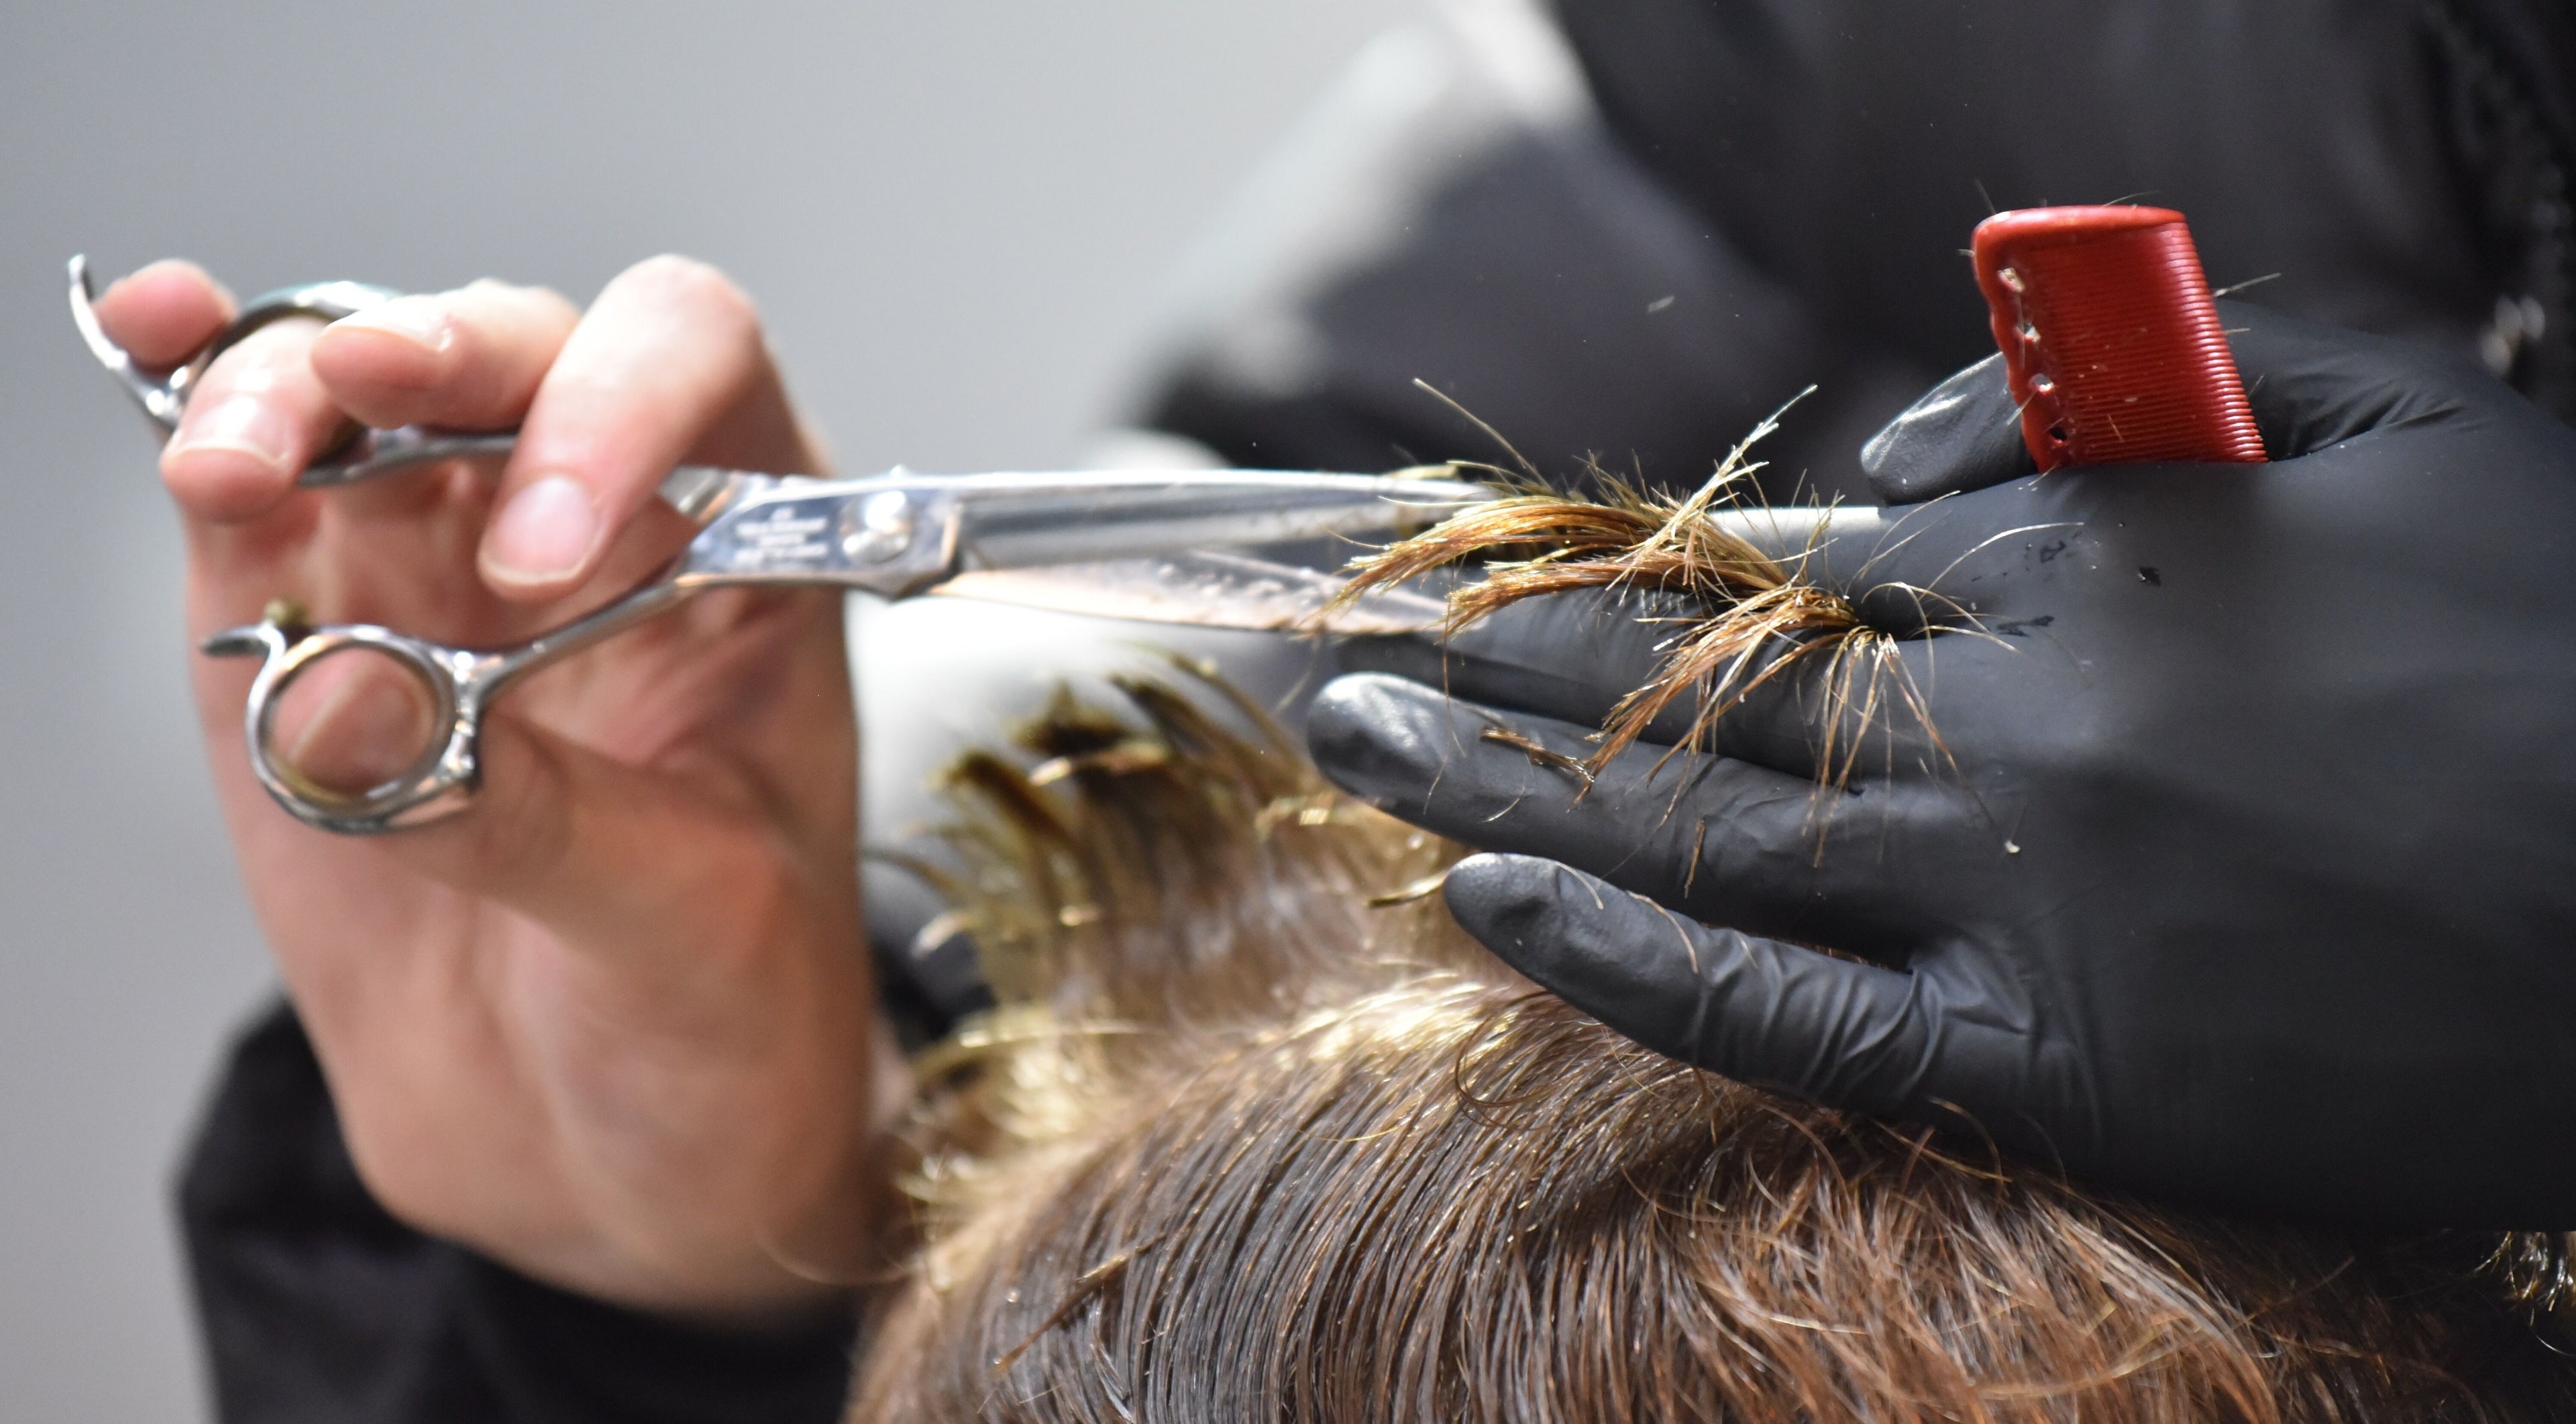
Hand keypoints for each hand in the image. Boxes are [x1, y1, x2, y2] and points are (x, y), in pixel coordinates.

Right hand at [99, 256, 894, 1314]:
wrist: (622, 1149)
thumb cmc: (723, 1022)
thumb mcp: (683, 929)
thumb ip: (530, 815)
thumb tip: (346, 700)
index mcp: (752, 551)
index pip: (701, 372)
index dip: (619, 405)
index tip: (542, 549)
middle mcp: (602, 519)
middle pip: (509, 352)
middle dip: (420, 357)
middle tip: (346, 404)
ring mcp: (443, 564)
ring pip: (357, 400)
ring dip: (281, 392)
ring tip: (225, 464)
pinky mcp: (311, 627)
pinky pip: (254, 492)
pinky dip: (191, 409)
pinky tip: (152, 346)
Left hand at [1312, 304, 2575, 1225]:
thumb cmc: (2570, 642)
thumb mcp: (2398, 410)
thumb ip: (2144, 376)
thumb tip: (1897, 444)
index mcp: (2093, 556)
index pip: (1795, 566)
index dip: (1635, 575)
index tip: (1506, 579)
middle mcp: (2022, 721)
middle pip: (1696, 685)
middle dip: (1501, 661)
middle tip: (1350, 654)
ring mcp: (2023, 898)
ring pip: (1698, 826)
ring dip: (1498, 781)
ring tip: (1350, 748)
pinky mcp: (2054, 1058)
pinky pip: (1787, 1010)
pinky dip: (1627, 959)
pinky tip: (1487, 905)